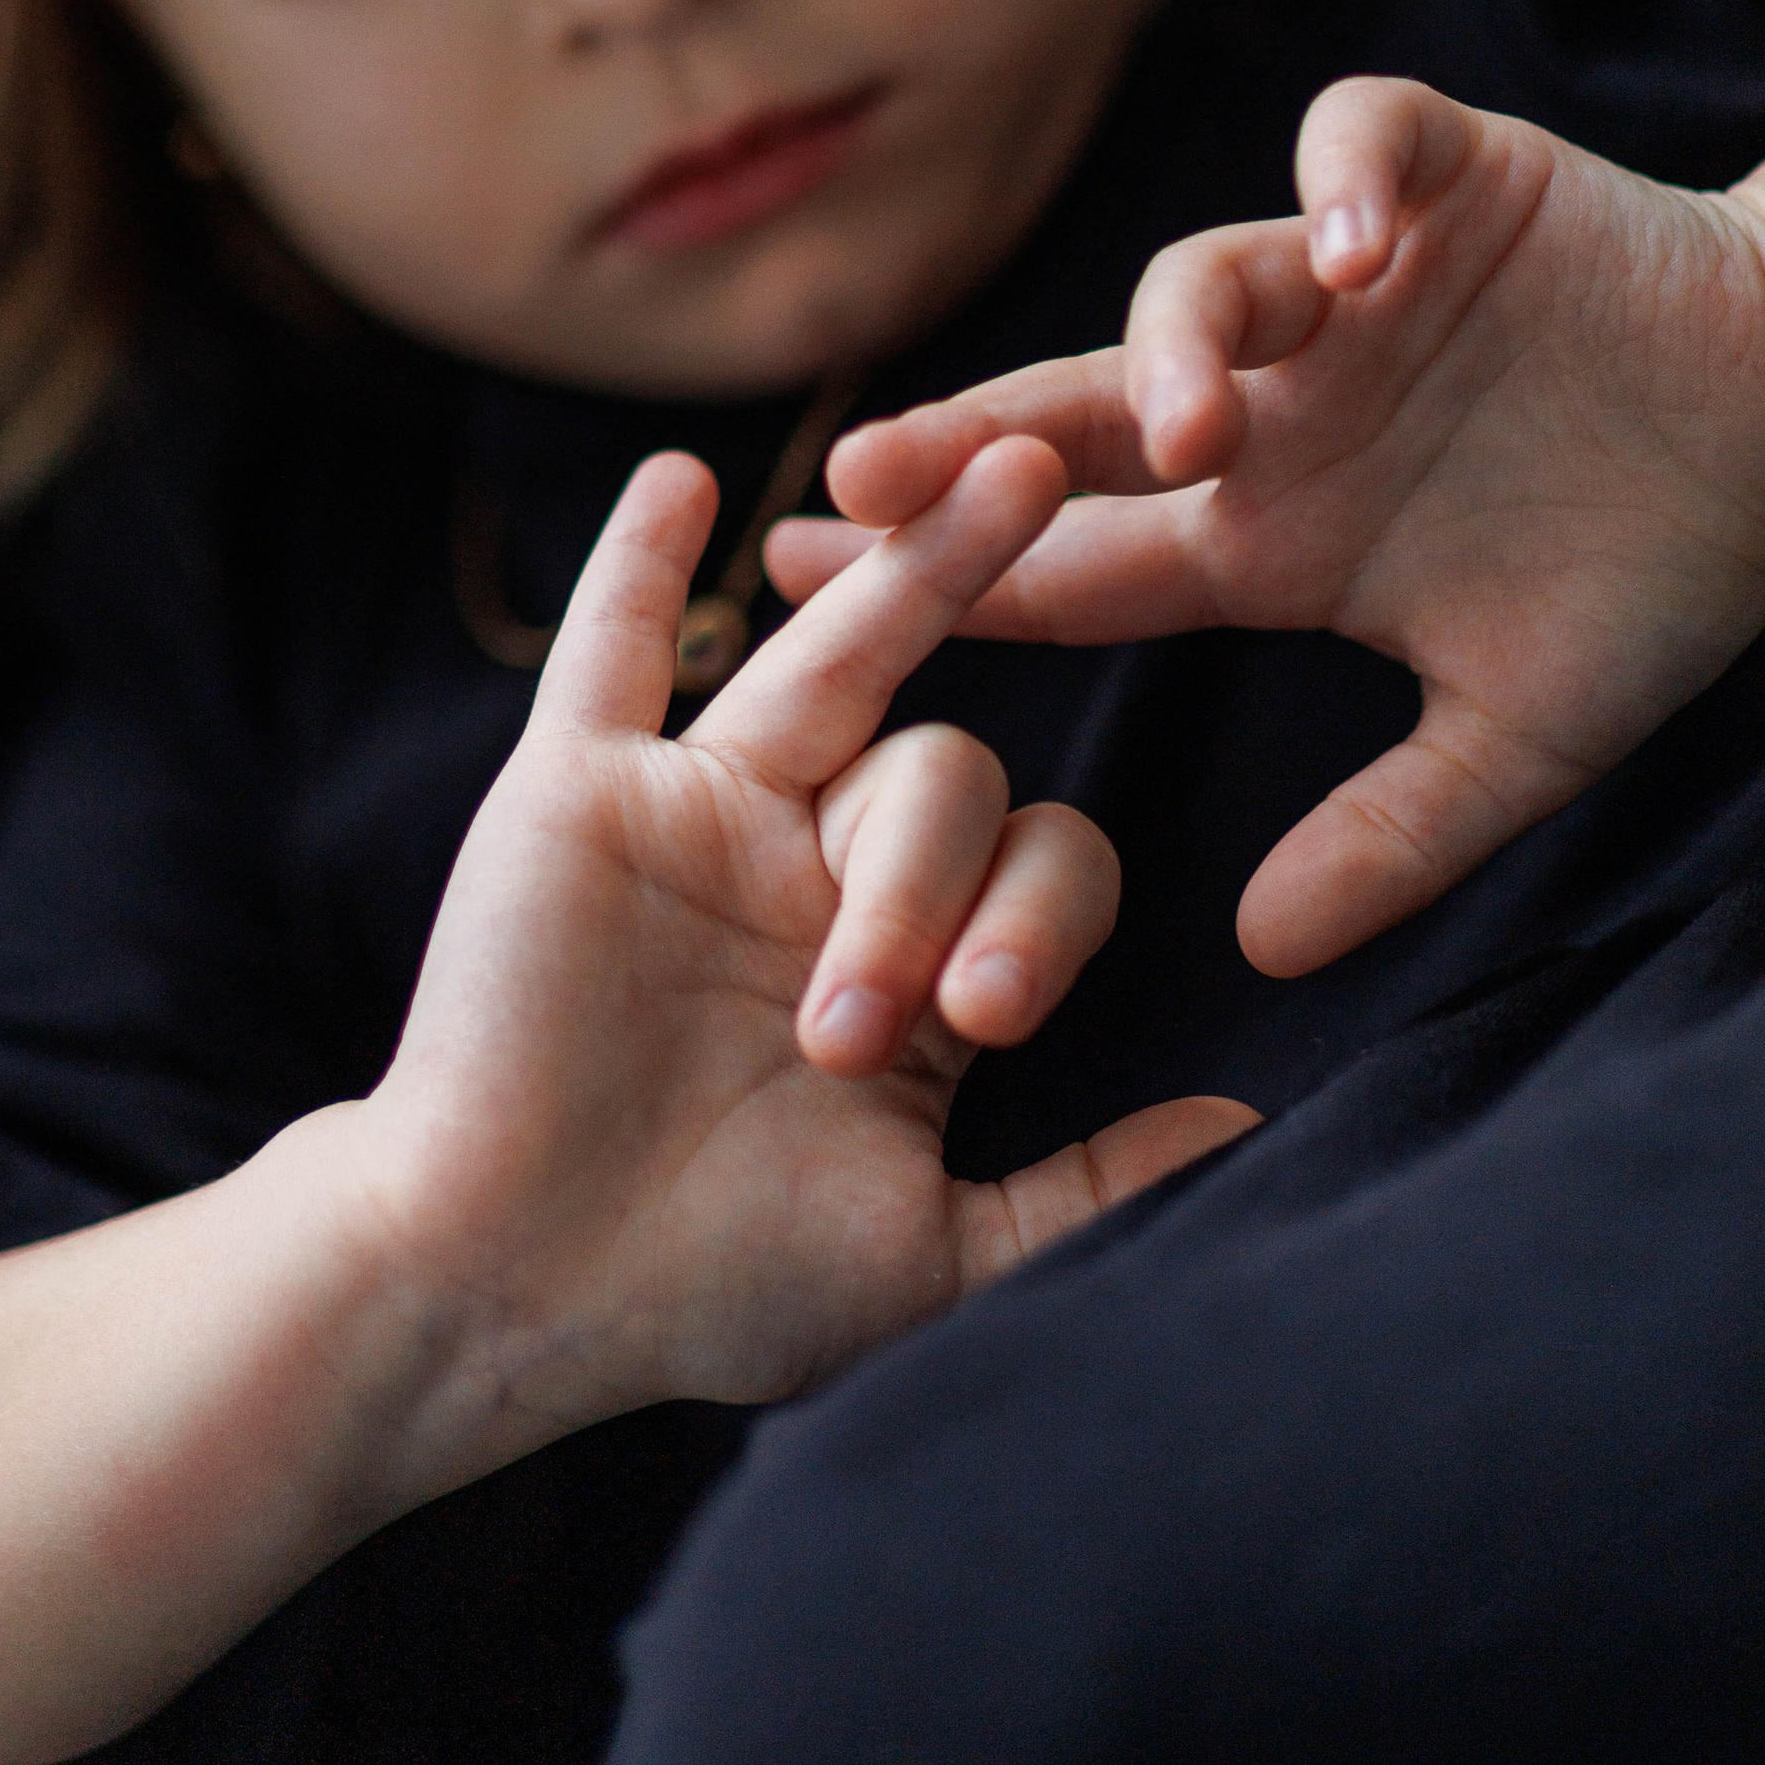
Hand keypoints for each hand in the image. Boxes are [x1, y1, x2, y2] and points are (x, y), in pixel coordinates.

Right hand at [364, 446, 1250, 1461]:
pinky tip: (684, 484)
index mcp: (912, 955)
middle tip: (925, 987)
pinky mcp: (579, 788)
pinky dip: (641, 566)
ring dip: (920, 566)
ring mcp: (700, 808)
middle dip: (937, 874)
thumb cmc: (709, 1286)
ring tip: (1015, 477)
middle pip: (946, 768)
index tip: (970, 1030)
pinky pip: (618, 651)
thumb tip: (1253, 1125)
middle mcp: (817, 856)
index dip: (1034, 924)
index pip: (1036, 863)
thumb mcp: (934, 1256)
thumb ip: (1089, 1187)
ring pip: (830, 662)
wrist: (511, 1288)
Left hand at [773, 79, 1764, 976]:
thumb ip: (1396, 829)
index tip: (791, 593)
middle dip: (971, 437)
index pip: (1072, 554)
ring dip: (1180, 343)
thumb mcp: (1527, 729)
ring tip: (1188, 419)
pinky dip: (1344, 188)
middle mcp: (1280, 401)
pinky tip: (1354, 257)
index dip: (944, 571)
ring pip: (1205, 281)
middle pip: (1082, 410)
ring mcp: (1350, 285)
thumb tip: (1259, 951)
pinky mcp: (1442, 178)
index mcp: (1271, 529)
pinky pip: (1359, 149)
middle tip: (863, 475)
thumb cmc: (1659, 564)